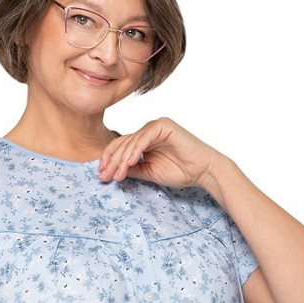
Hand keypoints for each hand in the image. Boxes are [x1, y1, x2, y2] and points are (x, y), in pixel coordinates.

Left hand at [96, 117, 222, 188]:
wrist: (202, 170)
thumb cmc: (180, 171)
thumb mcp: (149, 172)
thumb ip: (132, 170)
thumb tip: (113, 172)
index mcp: (144, 140)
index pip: (121, 147)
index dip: (109, 160)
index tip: (101, 175)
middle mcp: (148, 131)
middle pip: (123, 143)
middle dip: (112, 161)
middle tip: (104, 177)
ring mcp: (155, 126)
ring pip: (131, 141)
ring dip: (122, 160)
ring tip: (117, 175)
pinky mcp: (163, 125)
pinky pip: (144, 138)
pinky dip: (135, 150)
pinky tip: (129, 163)